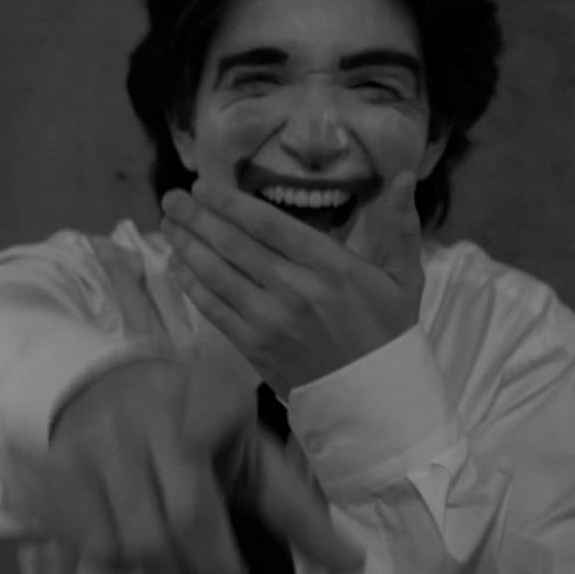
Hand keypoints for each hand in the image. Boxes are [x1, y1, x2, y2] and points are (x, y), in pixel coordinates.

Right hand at [43, 356, 363, 573]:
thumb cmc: (195, 425)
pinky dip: (122, 562)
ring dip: (159, 571)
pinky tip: (136, 539)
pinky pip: (94, 546)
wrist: (103, 383)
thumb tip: (353, 563)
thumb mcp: (250, 452)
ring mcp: (99, 443)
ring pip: (129, 547)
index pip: (208, 501)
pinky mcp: (63, 469)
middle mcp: (148, 417)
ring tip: (176, 554)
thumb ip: (297, 510)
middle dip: (196, 572)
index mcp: (209, 402)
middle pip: (168, 532)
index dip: (221, 560)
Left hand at [159, 171, 425, 397]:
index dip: (231, 204)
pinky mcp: (255, 347)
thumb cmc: (388, 333)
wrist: (375, 398)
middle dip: (198, 219)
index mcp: (332, 266)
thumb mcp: (404, 277)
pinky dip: (192, 285)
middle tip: (172, 198)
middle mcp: (296, 290)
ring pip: (218, 275)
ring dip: (187, 247)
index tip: (204, 187)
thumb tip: (406, 175)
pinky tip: (178, 265)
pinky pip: (214, 309)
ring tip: (167, 225)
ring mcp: (271, 321)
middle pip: (235, 245)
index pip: (269, 225)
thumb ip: (400, 225)